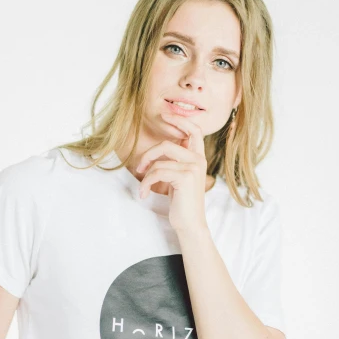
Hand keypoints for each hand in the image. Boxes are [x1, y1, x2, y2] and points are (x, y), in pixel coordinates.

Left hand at [136, 111, 209, 232]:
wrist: (190, 224)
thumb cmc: (181, 202)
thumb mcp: (178, 178)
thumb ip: (175, 161)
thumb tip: (160, 149)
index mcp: (198, 158)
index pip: (193, 130)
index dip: (179, 119)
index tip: (165, 114)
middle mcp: (198, 160)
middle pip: (168, 143)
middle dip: (149, 153)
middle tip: (139, 166)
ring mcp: (193, 168)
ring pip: (160, 159)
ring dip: (146, 173)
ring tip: (142, 185)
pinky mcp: (185, 177)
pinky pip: (157, 172)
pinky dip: (146, 183)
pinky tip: (143, 194)